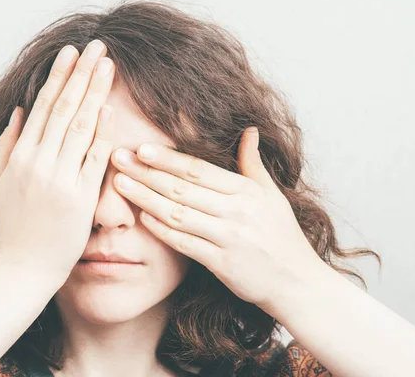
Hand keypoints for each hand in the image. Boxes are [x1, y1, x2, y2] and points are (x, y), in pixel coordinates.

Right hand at [0, 39, 115, 285]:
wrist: (22, 269)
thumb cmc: (11, 227)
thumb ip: (8, 145)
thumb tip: (22, 111)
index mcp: (21, 157)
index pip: (44, 107)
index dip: (60, 78)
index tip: (71, 52)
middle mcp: (40, 164)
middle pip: (65, 110)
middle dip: (82, 75)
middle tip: (97, 47)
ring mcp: (61, 180)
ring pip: (81, 128)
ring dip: (96, 94)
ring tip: (107, 66)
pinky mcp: (81, 199)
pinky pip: (94, 161)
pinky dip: (103, 135)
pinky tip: (111, 110)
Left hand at [110, 127, 324, 310]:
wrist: (297, 282)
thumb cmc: (282, 236)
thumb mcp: (272, 195)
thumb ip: (254, 163)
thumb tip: (249, 131)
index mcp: (247, 191)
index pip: (199, 170)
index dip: (168, 158)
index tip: (142, 147)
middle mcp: (237, 212)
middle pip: (182, 188)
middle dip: (146, 172)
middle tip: (117, 158)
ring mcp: (229, 238)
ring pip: (178, 213)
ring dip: (145, 197)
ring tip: (119, 184)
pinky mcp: (222, 264)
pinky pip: (185, 244)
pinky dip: (162, 230)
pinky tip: (141, 216)